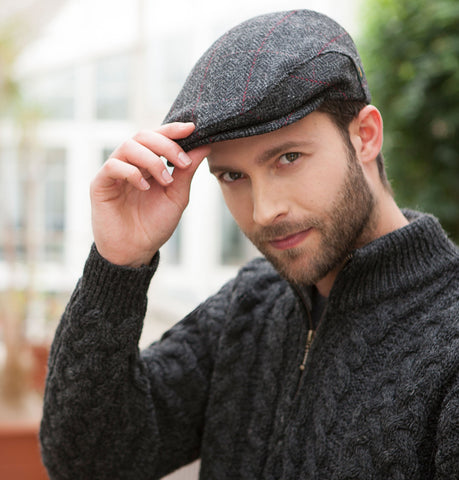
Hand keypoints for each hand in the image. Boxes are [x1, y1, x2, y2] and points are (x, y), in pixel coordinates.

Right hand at [90, 123, 209, 266]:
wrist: (135, 251)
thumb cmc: (155, 225)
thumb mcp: (177, 196)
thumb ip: (187, 171)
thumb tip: (205, 145)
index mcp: (148, 164)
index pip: (158, 137)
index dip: (173, 129)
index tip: (192, 128)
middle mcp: (130, 163)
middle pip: (142, 135)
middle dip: (166, 144)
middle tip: (182, 161)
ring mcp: (114, 172)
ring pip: (128, 146)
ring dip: (152, 160)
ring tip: (165, 181)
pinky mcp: (100, 184)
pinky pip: (113, 166)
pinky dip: (131, 172)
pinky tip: (144, 187)